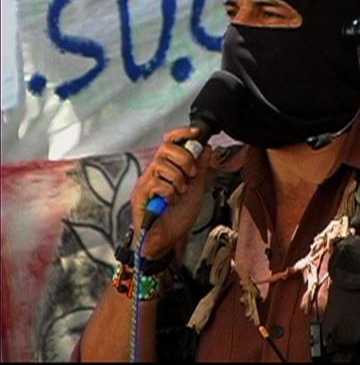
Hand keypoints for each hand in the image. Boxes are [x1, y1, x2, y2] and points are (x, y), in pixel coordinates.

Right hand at [131, 126, 214, 258]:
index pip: (169, 141)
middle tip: (191, 175)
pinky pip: (157, 183)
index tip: (196, 132)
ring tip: (180, 192)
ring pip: (162, 164)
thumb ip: (201, 168)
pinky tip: (170, 202)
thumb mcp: (197, 188)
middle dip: (184, 159)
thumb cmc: (178, 216)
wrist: (169, 240)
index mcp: (167, 168)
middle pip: (166, 148)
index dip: (182, 133)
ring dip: (178, 179)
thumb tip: (207, 147)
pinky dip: (170, 192)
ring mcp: (146, 182)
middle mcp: (154, 171)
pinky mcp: (140, 195)